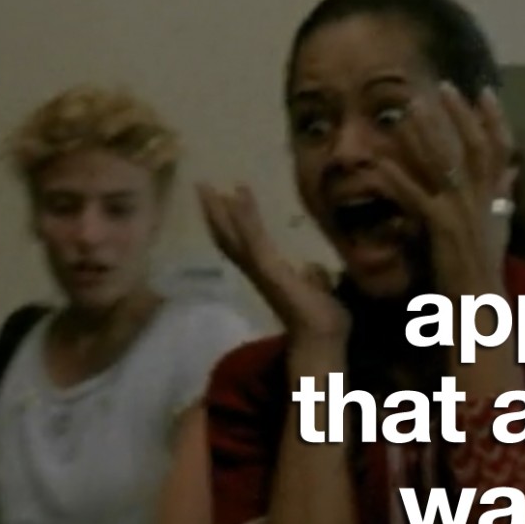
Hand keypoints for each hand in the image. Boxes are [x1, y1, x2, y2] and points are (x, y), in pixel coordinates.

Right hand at [197, 183, 350, 346]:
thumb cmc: (323, 320)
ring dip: (220, 210)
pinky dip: (245, 217)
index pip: (243, 244)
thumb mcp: (318, 290)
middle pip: (228, 238)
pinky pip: (253, 238)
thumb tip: (313, 267)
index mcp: (269, 274)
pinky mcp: (269, 269)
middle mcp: (257, 271)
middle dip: (214, 213)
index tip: (225, 198)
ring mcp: (261, 270)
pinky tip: (238, 196)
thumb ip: (312, 277)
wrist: (323, 338)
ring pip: (233, 236)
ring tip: (208, 186)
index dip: (231, 222)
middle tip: (201, 185)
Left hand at [376, 82, 517, 297]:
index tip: (485, 92)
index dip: (495, 120)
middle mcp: (483, 201)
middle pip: (474, 148)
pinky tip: (379, 162)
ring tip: (407, 110)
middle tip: (441, 86)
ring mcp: (462, 214)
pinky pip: (416, 196)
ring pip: (445, 165)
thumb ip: (503, 198)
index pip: (502, 151)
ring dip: (424, 135)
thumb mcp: (499, 229)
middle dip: (459, 115)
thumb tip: (511, 172)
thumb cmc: (485, 272)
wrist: (480, 306)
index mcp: (495, 200)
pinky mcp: (441, 229)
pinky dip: (397, 178)